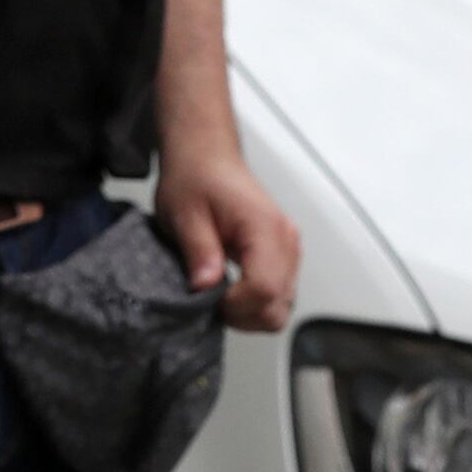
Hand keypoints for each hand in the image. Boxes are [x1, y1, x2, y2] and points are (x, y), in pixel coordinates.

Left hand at [154, 142, 301, 331]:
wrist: (206, 157)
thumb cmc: (196, 177)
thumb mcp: (184, 213)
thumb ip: (199, 251)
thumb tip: (206, 287)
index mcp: (264, 226)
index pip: (265, 289)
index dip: (235, 306)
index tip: (208, 298)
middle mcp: (285, 239)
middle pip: (279, 305)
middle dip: (243, 315)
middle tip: (211, 301)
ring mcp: (288, 248)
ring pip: (282, 306)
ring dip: (250, 312)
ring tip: (220, 295)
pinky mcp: (282, 255)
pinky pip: (279, 295)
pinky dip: (256, 303)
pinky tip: (232, 291)